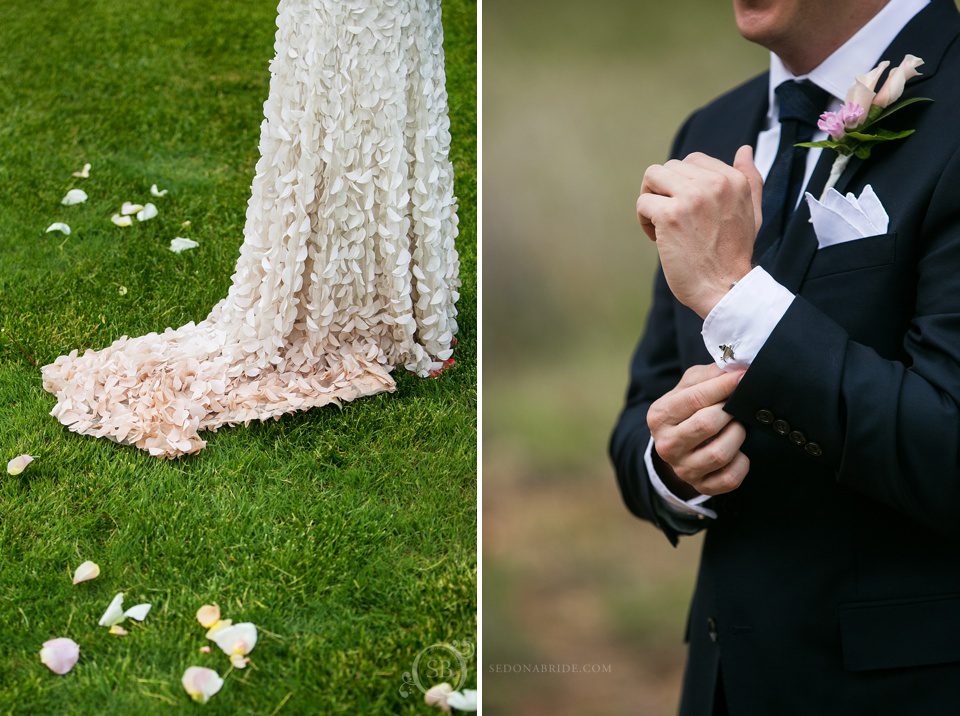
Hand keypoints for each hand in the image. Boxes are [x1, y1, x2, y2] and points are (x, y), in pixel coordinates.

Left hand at [636, 145, 763, 317]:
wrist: (725, 288)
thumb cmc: (734, 254)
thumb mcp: (752, 212)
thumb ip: (749, 179)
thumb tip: (744, 149)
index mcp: (734, 180)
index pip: (693, 160)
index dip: (682, 184)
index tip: (687, 210)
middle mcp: (714, 183)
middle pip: (669, 167)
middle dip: (664, 191)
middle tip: (671, 219)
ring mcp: (691, 197)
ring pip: (652, 176)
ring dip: (651, 199)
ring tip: (661, 224)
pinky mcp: (670, 215)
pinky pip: (643, 202)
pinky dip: (644, 220)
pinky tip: (658, 238)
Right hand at [647, 364, 749, 497]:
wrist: (678, 447)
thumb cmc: (687, 411)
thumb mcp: (688, 388)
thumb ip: (707, 376)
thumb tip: (736, 370)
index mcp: (659, 416)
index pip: (694, 399)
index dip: (723, 386)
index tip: (743, 377)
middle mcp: (666, 445)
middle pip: (707, 424)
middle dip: (729, 411)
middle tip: (736, 406)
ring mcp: (683, 469)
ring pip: (720, 453)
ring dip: (737, 435)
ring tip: (737, 426)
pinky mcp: (702, 486)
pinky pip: (731, 478)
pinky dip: (742, 462)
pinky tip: (737, 451)